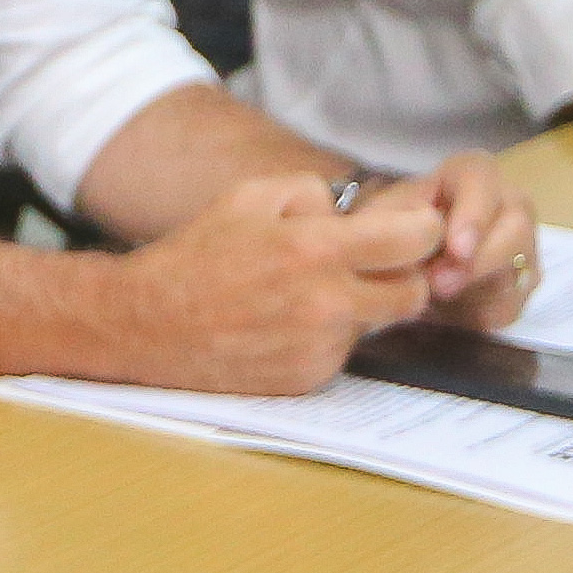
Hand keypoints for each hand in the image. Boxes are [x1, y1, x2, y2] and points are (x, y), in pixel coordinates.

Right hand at [94, 174, 440, 396]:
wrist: (149, 325)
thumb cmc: (197, 255)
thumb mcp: (248, 197)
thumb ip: (310, 192)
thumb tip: (349, 214)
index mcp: (315, 250)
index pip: (414, 241)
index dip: (422, 229)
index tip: (412, 228)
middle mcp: (326, 304)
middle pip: (414, 292)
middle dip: (403, 273)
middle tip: (372, 262)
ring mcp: (319, 348)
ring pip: (376, 323)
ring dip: (360, 306)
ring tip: (308, 292)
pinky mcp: (308, 379)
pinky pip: (342, 352)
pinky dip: (327, 335)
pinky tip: (286, 323)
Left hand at [406, 153, 539, 327]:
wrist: (403, 261)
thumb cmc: (395, 227)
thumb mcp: (385, 213)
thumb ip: (399, 220)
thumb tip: (421, 235)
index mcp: (472, 174)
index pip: (484, 180)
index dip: (474, 216)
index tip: (458, 251)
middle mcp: (509, 204)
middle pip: (517, 229)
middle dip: (477, 264)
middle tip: (438, 285)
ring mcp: (524, 246)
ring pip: (515, 273)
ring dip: (471, 292)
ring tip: (431, 297)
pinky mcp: (522, 286)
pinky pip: (509, 307)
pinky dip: (474, 314)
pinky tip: (446, 308)